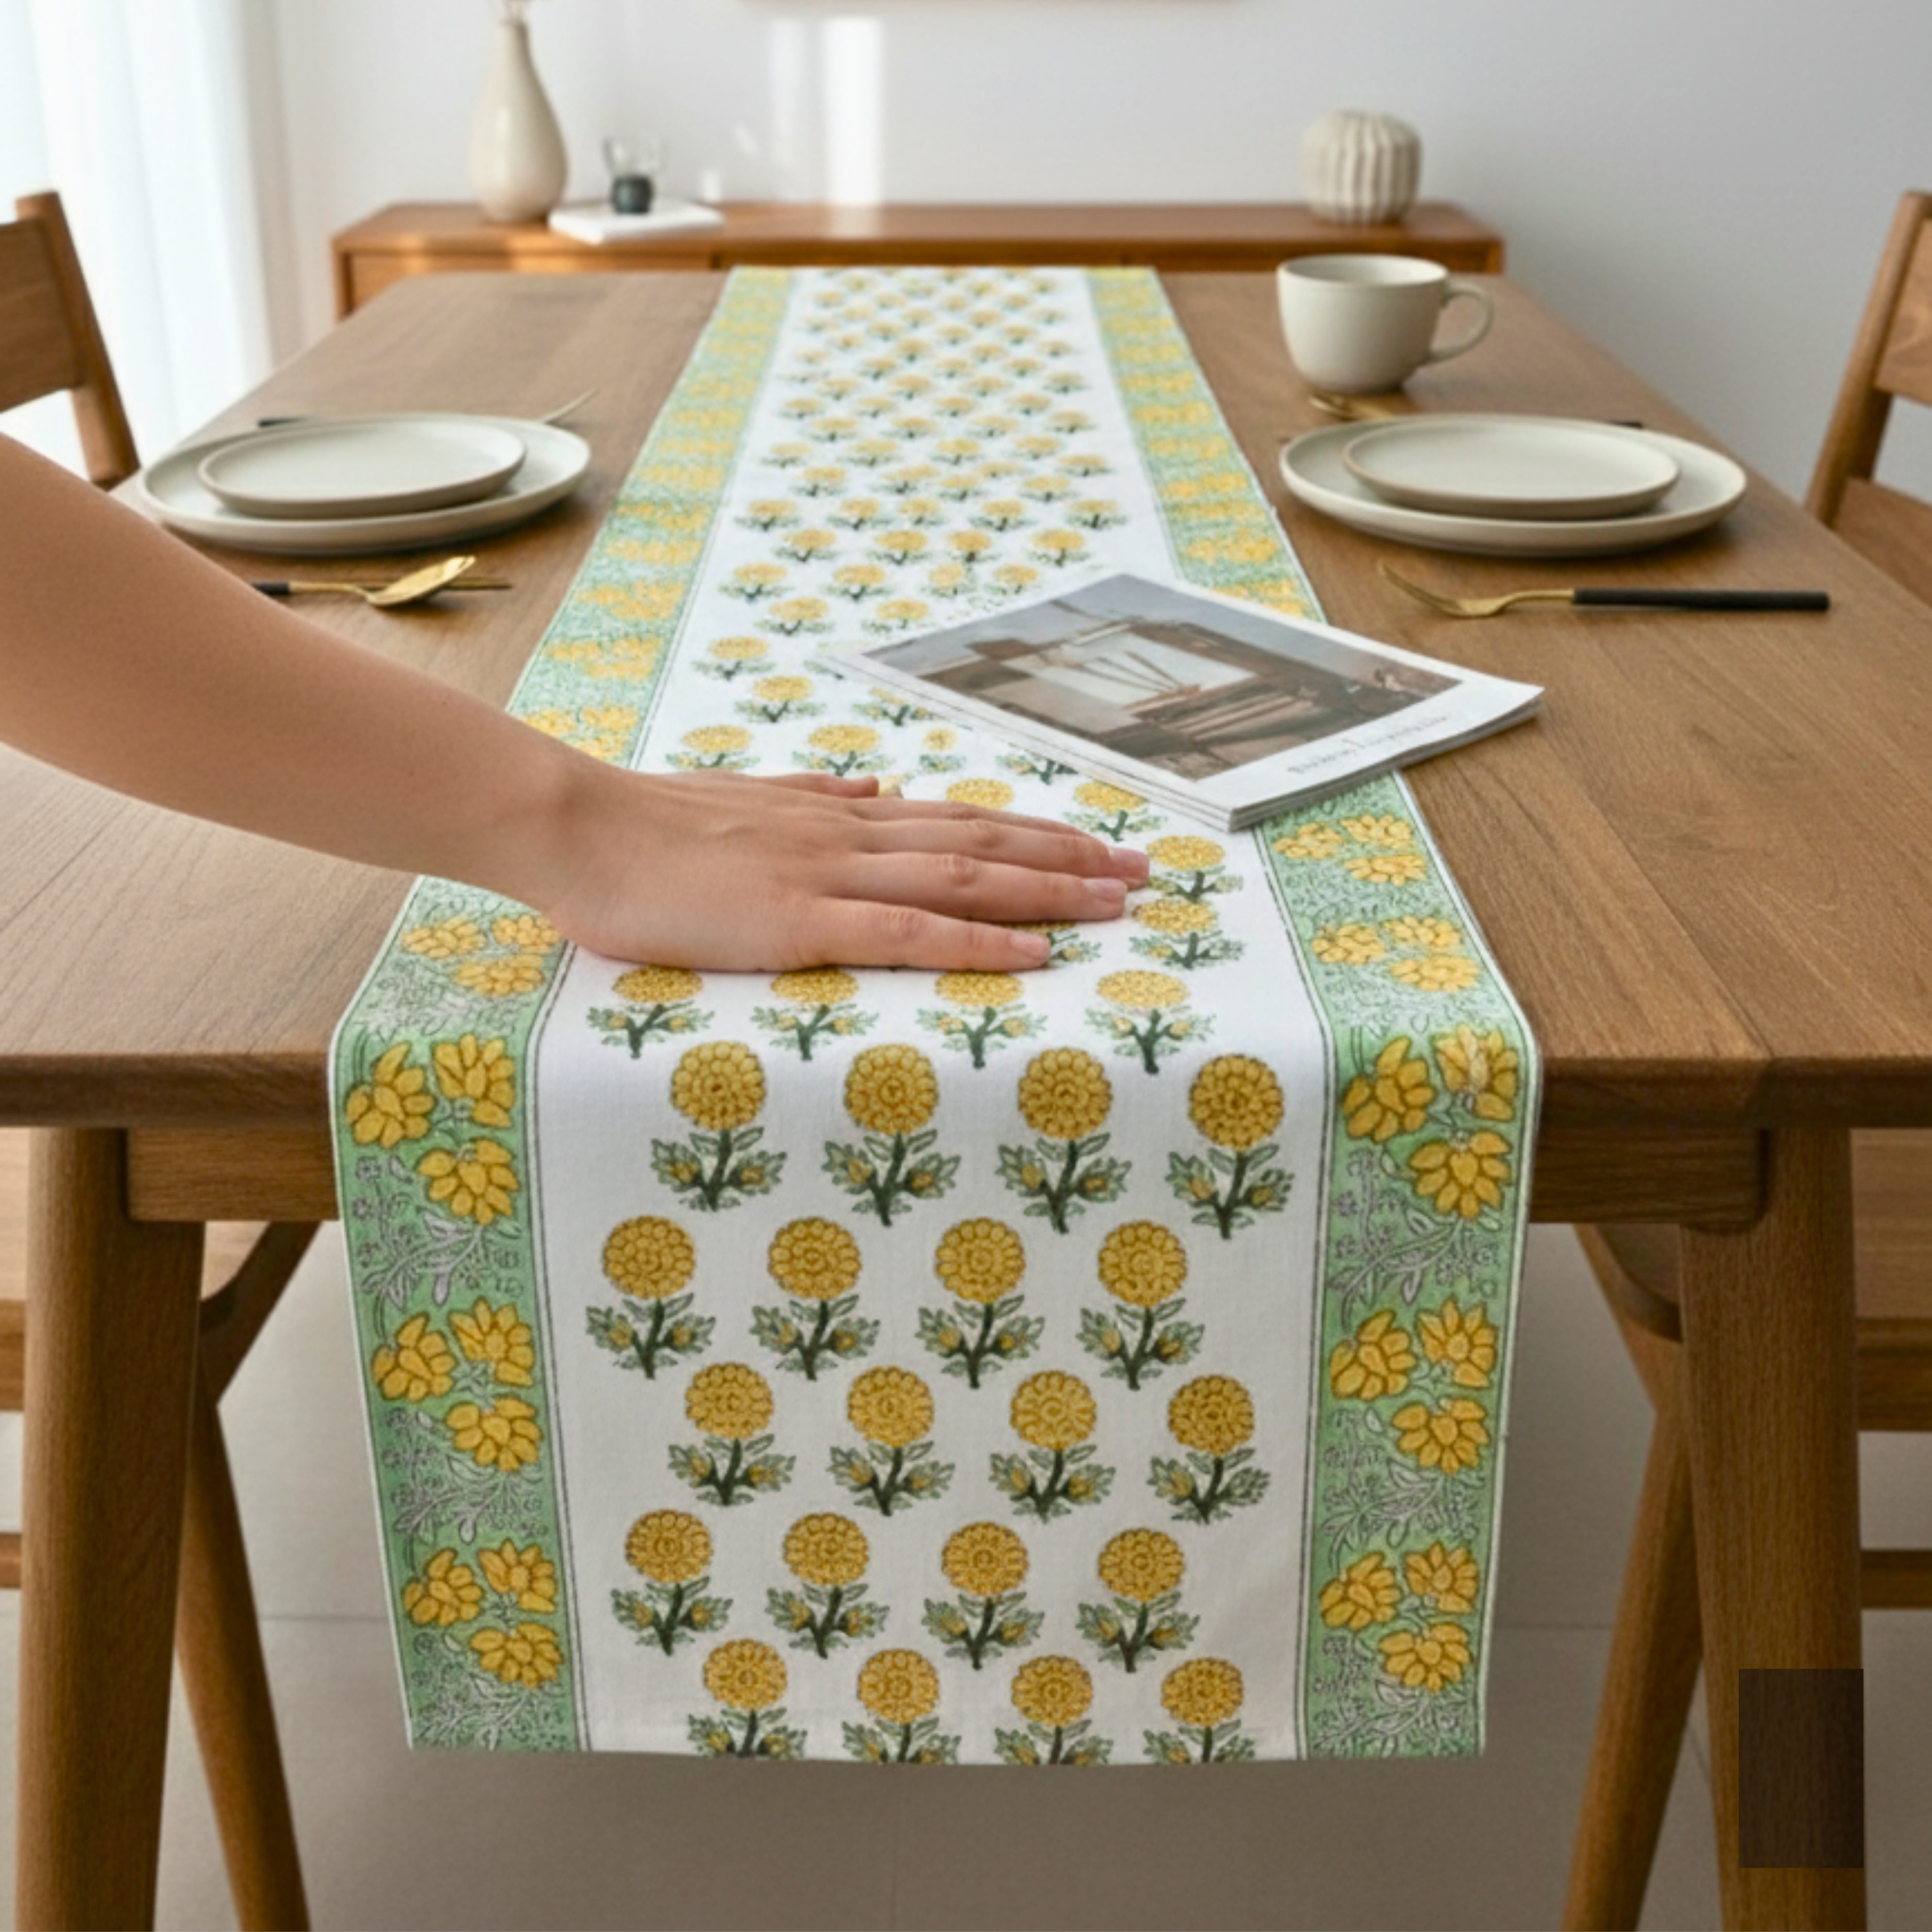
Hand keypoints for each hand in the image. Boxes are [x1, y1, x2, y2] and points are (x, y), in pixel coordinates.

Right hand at [529, 765, 1148, 970]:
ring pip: (964, 882)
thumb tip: (873, 788)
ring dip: (1049, 893)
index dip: (1032, 834)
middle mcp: (851, 837)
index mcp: (836, 817)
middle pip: (983, 846)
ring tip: (1118, 904)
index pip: (957, 823)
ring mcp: (829, 877)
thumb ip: (813, 797)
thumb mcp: (745, 799)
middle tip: (1142, 874)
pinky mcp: (799, 922)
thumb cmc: (648, 825)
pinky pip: (907, 934)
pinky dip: (978, 944)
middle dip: (1069, 860)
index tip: (1092, 844)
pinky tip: (1034, 953)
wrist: (578, 826)